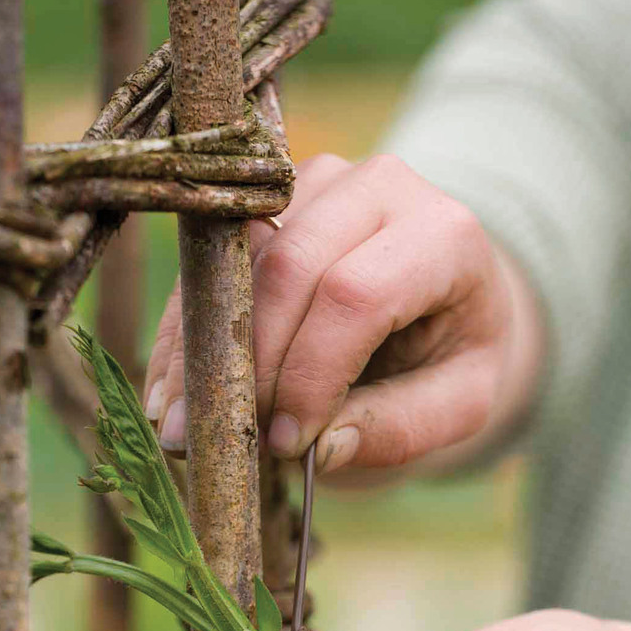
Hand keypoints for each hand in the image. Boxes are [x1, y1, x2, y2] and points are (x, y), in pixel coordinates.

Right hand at [144, 153, 541, 472]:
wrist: (445, 293)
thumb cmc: (452, 351)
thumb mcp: (460, 403)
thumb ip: (402, 427)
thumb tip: (324, 448)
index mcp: (443, 235)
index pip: (357, 295)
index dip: (310, 373)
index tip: (287, 441)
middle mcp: (379, 186)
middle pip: (288, 269)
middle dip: (251, 363)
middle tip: (230, 438)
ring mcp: (314, 182)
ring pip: (238, 260)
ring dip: (203, 352)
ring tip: (179, 427)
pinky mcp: (266, 200)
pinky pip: (207, 263)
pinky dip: (185, 334)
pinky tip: (169, 395)